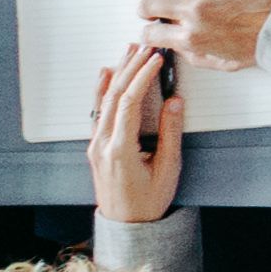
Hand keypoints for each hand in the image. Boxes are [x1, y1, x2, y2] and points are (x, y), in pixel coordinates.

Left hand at [88, 44, 184, 223]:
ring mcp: (95, 145)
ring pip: (103, 101)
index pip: (129, 102)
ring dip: (117, 73)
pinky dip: (103, 90)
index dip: (143, 76)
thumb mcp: (168, 168)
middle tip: (145, 47)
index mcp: (119, 149)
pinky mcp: (96, 146)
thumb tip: (174, 101)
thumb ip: (170, 133)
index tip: (156, 59)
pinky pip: (97, 111)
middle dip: (131, 67)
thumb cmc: (148, 201)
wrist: (127, 224)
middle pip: (114, 96)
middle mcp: (102, 144)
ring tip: (128, 52)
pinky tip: (107, 75)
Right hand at [141, 0, 270, 67]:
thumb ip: (196, 57)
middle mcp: (194, 12)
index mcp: (193, 38)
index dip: (147, 33)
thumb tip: (178, 48)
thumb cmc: (262, 43)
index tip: (151, 29)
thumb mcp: (225, 63)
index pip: (150, 33)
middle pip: (148, 3)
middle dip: (144, 7)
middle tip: (149, 8)